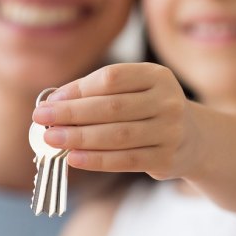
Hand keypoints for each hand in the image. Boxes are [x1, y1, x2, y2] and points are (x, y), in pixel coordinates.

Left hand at [32, 63, 200, 179]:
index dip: (78, 89)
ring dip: (80, 138)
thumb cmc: (149, 110)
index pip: (112, 78)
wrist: (193, 139)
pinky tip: (73, 158)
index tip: (50, 101)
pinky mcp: (166, 158)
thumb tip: (53, 102)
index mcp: (157, 75)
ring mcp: (170, 131)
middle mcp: (168, 101)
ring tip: (51, 139)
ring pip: (117, 136)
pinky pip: (126, 160)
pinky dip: (96, 160)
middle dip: (72, 114)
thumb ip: (96, 92)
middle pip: (112, 107)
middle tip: (42, 120)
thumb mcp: (133, 91)